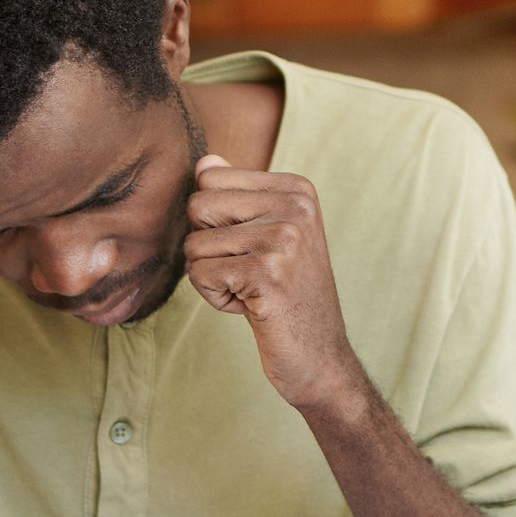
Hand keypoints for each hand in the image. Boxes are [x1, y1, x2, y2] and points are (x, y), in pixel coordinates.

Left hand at [184, 156, 363, 411]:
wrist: (320, 355)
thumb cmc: (287, 295)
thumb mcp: (269, 236)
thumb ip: (237, 196)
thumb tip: (205, 161)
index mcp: (297, 189)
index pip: (210, 178)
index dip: (215, 220)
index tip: (251, 248)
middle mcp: (295, 206)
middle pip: (198, 206)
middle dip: (207, 247)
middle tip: (247, 272)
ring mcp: (284, 239)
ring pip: (194, 244)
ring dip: (212, 278)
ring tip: (253, 291)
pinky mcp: (267, 273)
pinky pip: (200, 274)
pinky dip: (216, 298)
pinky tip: (253, 307)